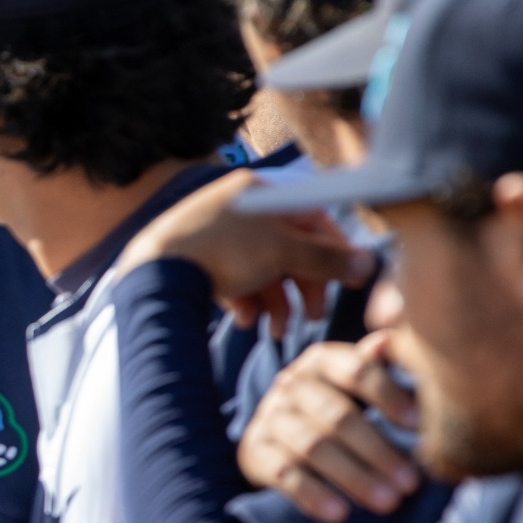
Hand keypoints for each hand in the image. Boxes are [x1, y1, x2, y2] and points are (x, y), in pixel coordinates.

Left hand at [117, 170, 375, 330]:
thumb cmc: (223, 251)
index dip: (335, 252)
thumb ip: (326, 259)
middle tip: (314, 317)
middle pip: (286, 249)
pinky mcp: (194, 261)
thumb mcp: (283, 253)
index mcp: (260, 191)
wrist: (154, 271)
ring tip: (276, 331)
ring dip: (274, 303)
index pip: (312, 219)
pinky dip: (243, 301)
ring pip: (259, 269)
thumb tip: (368, 263)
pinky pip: (231, 280)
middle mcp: (236, 207)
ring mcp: (213, 234)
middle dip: (302, 287)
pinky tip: (244, 321)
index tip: (350, 281)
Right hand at [238, 333, 421, 522]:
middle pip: (338, 417)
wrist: (279, 433)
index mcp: (322, 360)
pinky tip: (340, 514)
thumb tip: (390, 338)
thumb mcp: (358, 382)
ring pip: (313, 448)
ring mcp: (269, 418)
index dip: (390, 397)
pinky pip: (284, 474)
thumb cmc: (337, 404)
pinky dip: (312, 495)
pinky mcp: (254, 451)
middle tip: (412, 483)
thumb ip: (379, 365)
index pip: (357, 372)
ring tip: (388, 503)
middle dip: (378, 451)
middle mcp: (290, 384)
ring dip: (354, 477)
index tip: (420, 427)